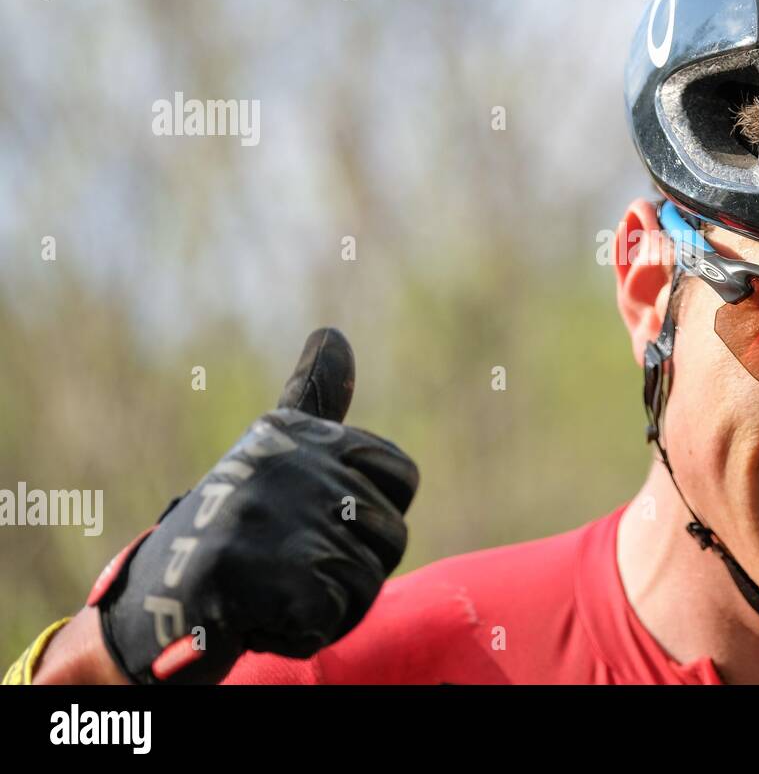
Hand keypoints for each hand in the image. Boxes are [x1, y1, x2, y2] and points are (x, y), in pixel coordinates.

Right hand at [91, 328, 418, 683]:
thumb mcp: (276, 451)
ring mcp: (278, 522)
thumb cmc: (231, 526)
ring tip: (272, 588)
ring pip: (367, 581)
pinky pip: (335, 617)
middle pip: (390, 537)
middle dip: (350, 566)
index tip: (318, 518)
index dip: (371, 514)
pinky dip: (302, 630)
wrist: (154, 605)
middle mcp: (288, 467)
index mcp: (297, 434)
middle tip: (286, 563)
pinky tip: (257, 616)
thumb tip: (333, 331)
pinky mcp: (268, 580)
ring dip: (328, 602)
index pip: (401, 477)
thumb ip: (314, 398)